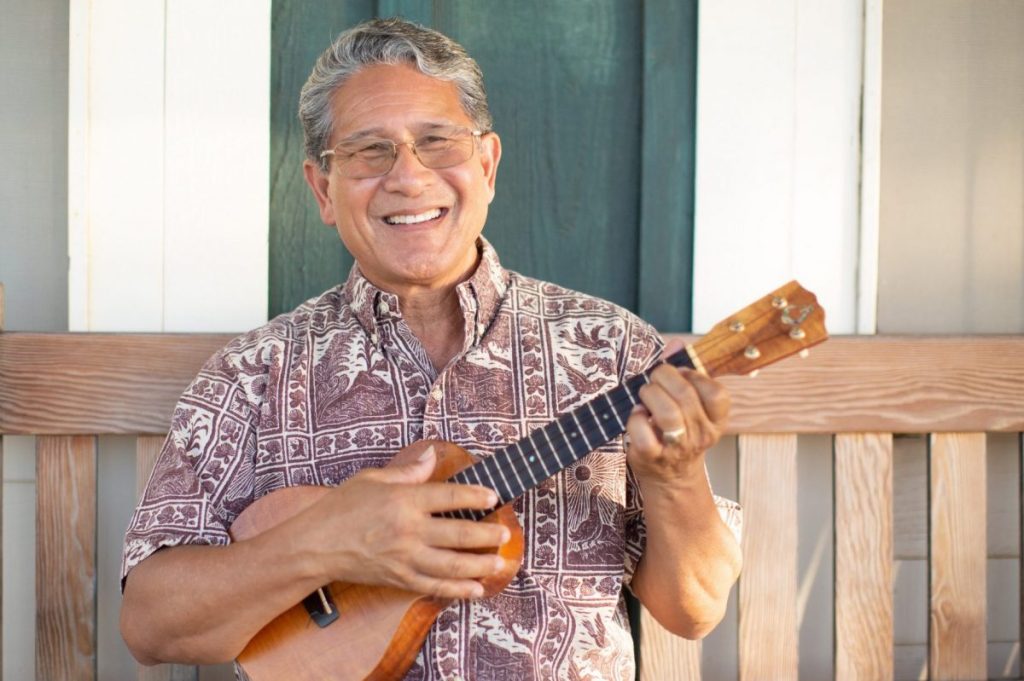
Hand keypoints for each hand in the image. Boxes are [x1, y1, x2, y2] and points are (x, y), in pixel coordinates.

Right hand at [294, 445, 508, 599]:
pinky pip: (435, 587)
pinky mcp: (399, 579)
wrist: (315, 545)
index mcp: (404, 500)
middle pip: (459, 533)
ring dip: (480, 564)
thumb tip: (431, 456)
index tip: (493, 497)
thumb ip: (407, 471)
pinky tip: (476, 589)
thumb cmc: (341, 507)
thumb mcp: (372, 479)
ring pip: (452, 565)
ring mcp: (405, 558)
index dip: (476, 496)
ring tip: (499, 561)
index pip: (450, 496)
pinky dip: (458, 590)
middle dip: (487, 534)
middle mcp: (408, 530)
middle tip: (505, 533)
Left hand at [626, 341, 730, 485]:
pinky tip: (637, 415)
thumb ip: (684, 371)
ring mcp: (678, 448)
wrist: (672, 476)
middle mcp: (701, 435)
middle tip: (654, 378)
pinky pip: (642, 432)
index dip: (695, 375)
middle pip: (685, 396)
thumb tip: (677, 343)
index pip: (717, 393)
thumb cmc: (680, 429)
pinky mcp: (652, 456)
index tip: (681, 372)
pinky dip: (635, 418)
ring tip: (645, 395)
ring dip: (650, 395)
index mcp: (716, 419)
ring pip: (667, 414)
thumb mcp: (690, 404)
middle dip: (663, 377)